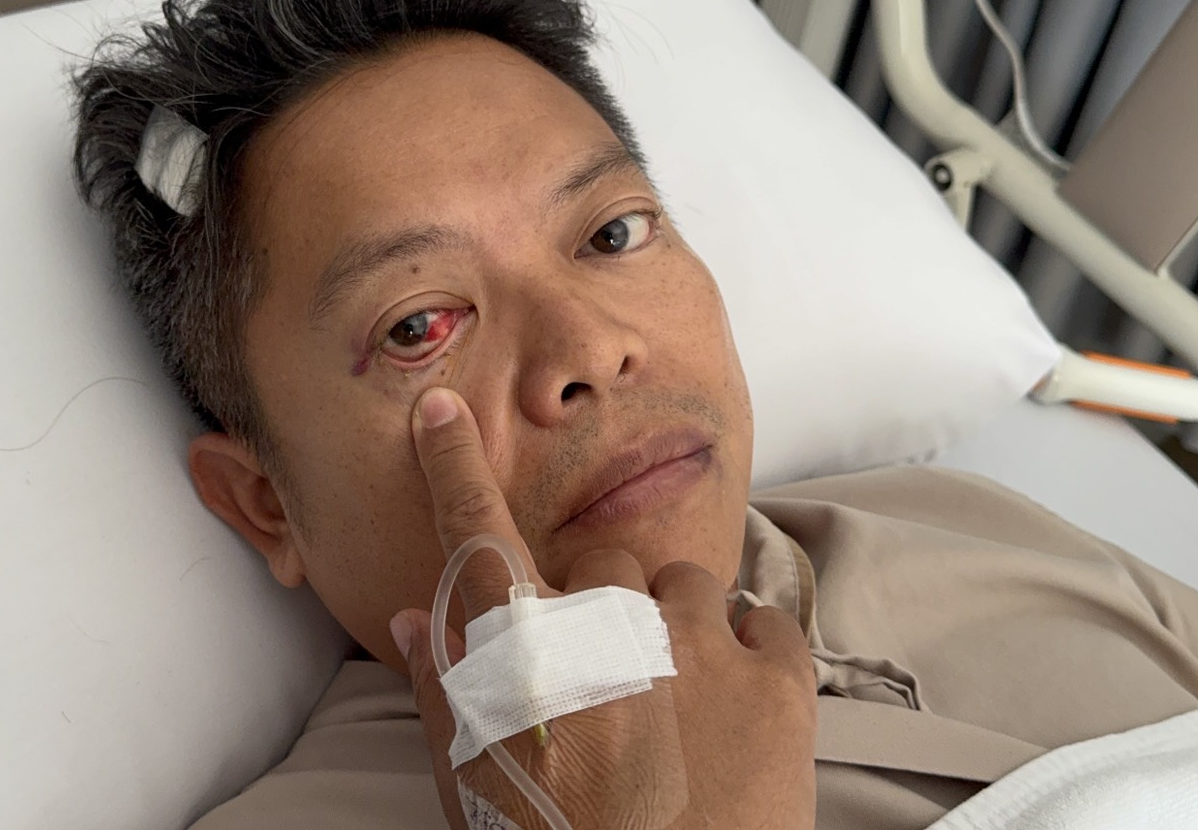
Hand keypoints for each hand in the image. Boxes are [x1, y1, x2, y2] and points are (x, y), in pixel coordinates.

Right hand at [393, 387, 817, 829]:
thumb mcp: (477, 788)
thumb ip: (444, 694)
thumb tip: (418, 621)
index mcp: (526, 661)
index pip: (474, 537)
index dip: (452, 465)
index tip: (440, 409)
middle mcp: (608, 633)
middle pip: (602, 561)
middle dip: (607, 604)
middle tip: (615, 682)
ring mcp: (697, 649)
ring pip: (683, 586)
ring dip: (678, 632)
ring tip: (678, 714)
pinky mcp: (778, 682)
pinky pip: (762, 623)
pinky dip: (748, 657)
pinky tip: (730, 718)